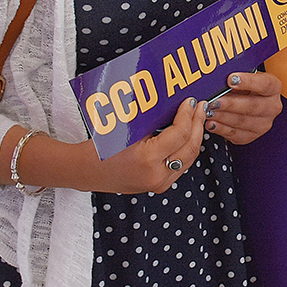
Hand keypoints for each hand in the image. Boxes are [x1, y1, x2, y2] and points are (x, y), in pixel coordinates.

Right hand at [88, 98, 207, 193]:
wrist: (86, 171)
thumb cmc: (100, 148)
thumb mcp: (126, 128)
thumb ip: (153, 119)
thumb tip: (173, 103)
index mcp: (147, 159)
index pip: (179, 134)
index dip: (188, 115)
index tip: (191, 101)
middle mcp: (156, 175)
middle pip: (190, 147)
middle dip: (197, 124)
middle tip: (200, 107)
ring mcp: (159, 183)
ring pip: (189, 158)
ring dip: (195, 136)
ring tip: (197, 118)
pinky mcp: (159, 186)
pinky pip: (181, 165)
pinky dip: (187, 148)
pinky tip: (188, 134)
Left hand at [207, 71, 281, 144]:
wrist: (247, 100)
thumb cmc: (244, 86)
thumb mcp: (243, 76)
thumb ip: (235, 76)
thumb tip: (218, 78)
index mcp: (273, 88)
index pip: (264, 84)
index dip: (248, 82)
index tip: (231, 79)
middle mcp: (272, 107)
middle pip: (252, 106)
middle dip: (231, 104)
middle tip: (215, 101)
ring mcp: (263, 123)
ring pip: (242, 121)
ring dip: (223, 117)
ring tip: (209, 111)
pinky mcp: (252, 135)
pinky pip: (236, 134)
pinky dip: (221, 129)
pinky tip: (211, 123)